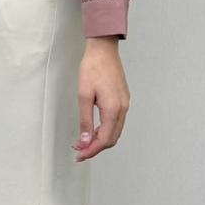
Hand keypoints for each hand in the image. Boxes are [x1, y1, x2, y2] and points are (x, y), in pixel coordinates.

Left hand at [74, 39, 129, 161]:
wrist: (103, 50)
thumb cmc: (93, 68)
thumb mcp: (84, 96)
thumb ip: (85, 121)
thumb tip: (85, 140)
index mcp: (114, 109)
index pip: (104, 139)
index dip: (91, 150)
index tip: (79, 155)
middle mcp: (123, 109)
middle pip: (112, 138)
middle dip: (96, 147)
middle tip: (80, 150)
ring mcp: (125, 104)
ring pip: (115, 131)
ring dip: (101, 139)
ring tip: (84, 141)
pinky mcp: (123, 99)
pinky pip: (117, 122)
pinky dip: (106, 129)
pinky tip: (94, 129)